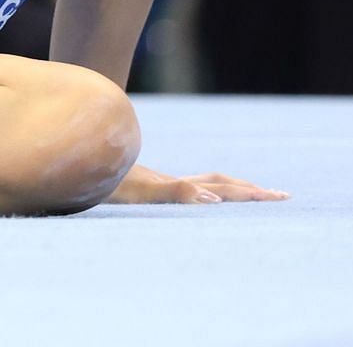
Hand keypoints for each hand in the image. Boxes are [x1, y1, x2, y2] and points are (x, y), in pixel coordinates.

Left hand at [105, 162, 288, 204]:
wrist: (73, 155)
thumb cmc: (104, 180)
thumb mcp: (140, 190)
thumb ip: (174, 191)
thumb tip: (212, 197)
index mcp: (174, 185)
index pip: (220, 188)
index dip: (248, 193)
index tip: (279, 196)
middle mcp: (167, 181)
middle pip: (217, 182)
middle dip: (247, 191)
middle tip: (278, 196)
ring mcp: (154, 181)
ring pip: (199, 181)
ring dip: (226, 187)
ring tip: (247, 192)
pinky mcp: (138, 183)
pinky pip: (178, 187)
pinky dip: (197, 191)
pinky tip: (192, 193)